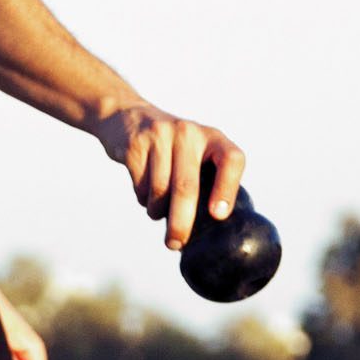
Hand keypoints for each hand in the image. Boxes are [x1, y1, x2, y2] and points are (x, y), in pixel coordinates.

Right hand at [90, 104, 245, 250]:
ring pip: (159, 191)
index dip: (227, 189)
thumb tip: (209, 227)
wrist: (128, 116)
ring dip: (156, 211)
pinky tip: (145, 193)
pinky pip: (140, 186)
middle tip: (175, 243)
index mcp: (213, 138)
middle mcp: (189, 133)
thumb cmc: (171, 148)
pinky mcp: (135, 145)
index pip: (231, 160)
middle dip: (181, 222)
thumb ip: (205, 178)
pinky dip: (143, 200)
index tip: (218, 215)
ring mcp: (161, 136)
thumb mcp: (195, 152)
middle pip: (186, 186)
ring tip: (157, 211)